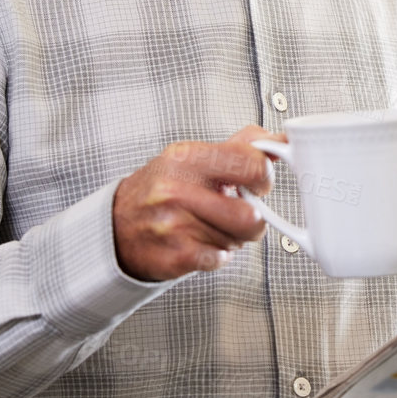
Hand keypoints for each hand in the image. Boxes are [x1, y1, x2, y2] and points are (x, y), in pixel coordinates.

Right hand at [111, 125, 274, 281]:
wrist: (116, 227)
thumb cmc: (162, 189)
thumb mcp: (193, 157)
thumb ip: (239, 147)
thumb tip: (281, 138)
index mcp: (186, 158)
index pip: (252, 163)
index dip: (264, 176)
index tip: (257, 181)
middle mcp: (177, 190)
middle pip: (251, 214)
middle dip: (253, 216)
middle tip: (239, 209)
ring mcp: (175, 225)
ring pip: (238, 239)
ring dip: (233, 237)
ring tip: (212, 225)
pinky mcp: (175, 256)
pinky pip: (221, 259)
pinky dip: (218, 254)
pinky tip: (201, 242)